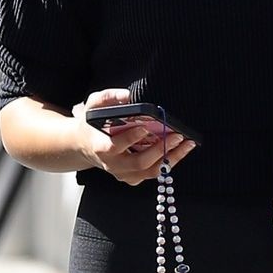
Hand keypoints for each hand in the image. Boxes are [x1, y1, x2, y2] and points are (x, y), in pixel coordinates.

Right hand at [74, 88, 196, 186]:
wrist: (85, 145)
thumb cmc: (92, 124)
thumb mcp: (93, 105)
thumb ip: (108, 98)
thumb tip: (128, 95)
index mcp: (100, 146)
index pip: (115, 146)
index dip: (130, 139)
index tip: (144, 127)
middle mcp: (112, 164)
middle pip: (139, 163)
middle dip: (160, 150)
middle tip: (176, 135)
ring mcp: (123, 174)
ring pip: (150, 172)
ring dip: (171, 158)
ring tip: (186, 143)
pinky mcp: (133, 177)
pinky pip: (153, 173)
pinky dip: (169, 162)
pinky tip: (180, 150)